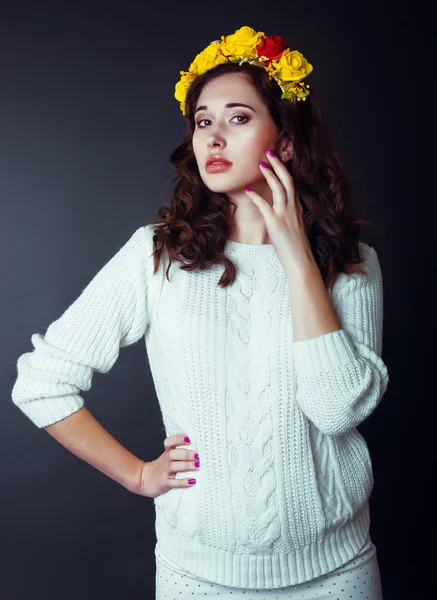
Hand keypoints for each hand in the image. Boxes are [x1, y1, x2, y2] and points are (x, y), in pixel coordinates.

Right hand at [131, 433, 199, 498]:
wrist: (143, 479)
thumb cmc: (161, 467)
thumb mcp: (167, 456)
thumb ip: (179, 452)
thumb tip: (199, 451)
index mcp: (167, 452)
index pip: (170, 442)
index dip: (178, 439)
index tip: (188, 439)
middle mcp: (166, 460)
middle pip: (174, 454)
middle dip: (186, 454)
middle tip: (198, 455)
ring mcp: (164, 472)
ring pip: (175, 467)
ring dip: (187, 466)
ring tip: (197, 465)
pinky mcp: (164, 483)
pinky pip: (174, 483)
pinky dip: (183, 482)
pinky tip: (192, 481)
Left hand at [245, 149, 313, 269]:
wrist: (301, 260)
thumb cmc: (297, 247)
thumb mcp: (295, 227)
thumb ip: (288, 216)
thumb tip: (278, 212)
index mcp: (298, 207)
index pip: (292, 184)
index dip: (284, 170)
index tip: (277, 160)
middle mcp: (293, 207)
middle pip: (287, 180)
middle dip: (278, 165)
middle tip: (269, 152)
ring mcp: (285, 214)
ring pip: (279, 188)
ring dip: (269, 175)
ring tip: (261, 164)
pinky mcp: (276, 223)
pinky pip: (265, 206)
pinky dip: (256, 197)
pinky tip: (248, 190)